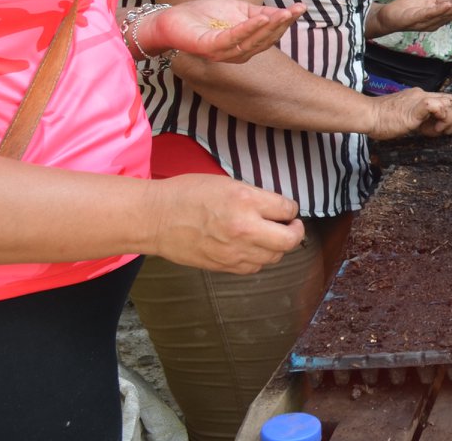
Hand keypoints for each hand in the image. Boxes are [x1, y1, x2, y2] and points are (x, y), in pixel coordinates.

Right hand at [148, 175, 303, 274]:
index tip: (286, 208)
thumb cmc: (187, 194)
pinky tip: (253, 247)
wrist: (156, 218)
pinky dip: (260, 258)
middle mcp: (244, 229)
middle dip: (295, 231)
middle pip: (289, 240)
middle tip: (291, 225)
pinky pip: (254, 267)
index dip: (290, 208)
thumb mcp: (227, 183)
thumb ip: (255, 196)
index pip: (288, 209)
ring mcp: (234, 251)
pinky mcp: (224, 266)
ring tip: (270, 236)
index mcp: (246, 201)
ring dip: (278, 246)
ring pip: (275, 257)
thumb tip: (276, 208)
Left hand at [149, 0, 305, 63]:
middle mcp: (235, 53)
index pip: (269, 35)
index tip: (301, 8)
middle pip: (264, 41)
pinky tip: (260, 18)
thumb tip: (282, 12)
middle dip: (281, 25)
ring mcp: (222, 53)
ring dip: (269, 28)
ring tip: (283, 14)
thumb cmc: (202, 15)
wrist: (171, 18)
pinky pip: (232, 39)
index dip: (285, 22)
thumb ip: (257, 13)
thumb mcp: (237, 10)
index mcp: (242, 45)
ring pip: (252, 43)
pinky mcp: (209, 48)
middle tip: (295, 10)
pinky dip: (248, 29)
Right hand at [367, 87, 451, 140]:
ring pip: (449, 103)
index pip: (446, 100)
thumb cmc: (382, 121)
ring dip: (448, 120)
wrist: (367, 115)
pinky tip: (433, 129)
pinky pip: (435, 106)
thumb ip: (426, 122)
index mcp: (420, 96)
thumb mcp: (409, 121)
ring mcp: (419, 99)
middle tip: (441, 132)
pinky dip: (441, 117)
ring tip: (434, 132)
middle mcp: (422, 94)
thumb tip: (439, 128)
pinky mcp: (414, 108)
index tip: (448, 130)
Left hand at [374, 0, 451, 34]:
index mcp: (438, 16)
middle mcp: (435, 22)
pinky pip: (429, 15)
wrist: (388, 16)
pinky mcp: (416, 20)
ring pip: (444, 14)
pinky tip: (447, 5)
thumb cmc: (408, 8)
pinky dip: (439, 10)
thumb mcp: (428, 0)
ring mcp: (426, 22)